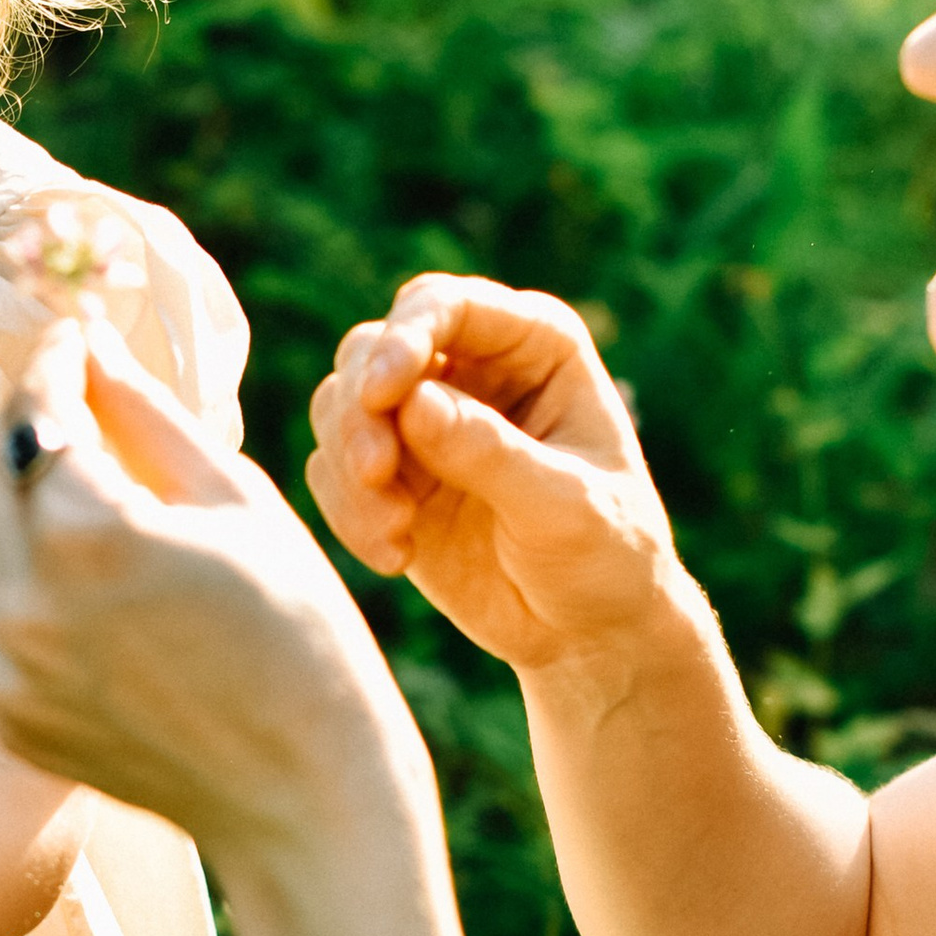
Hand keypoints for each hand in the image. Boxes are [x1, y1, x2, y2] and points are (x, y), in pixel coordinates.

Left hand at [0, 320, 423, 863]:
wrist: (307, 797)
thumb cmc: (301, 636)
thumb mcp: (236, 503)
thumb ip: (147, 416)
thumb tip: (93, 343)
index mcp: (87, 536)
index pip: (37, 414)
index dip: (52, 362)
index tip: (72, 336)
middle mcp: (27, 603)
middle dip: (25, 425)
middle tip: (70, 396)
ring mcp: (13, 671)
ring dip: (13, 504)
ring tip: (76, 484)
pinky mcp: (15, 721)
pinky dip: (25, 583)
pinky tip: (86, 580)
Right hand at [304, 276, 684, 683]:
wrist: (586, 630)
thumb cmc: (604, 554)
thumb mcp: (565, 508)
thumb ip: (491, 454)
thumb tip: (413, 402)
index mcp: (533, 346)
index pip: (446, 306)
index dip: (405, 337)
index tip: (383, 395)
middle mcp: (470, 367)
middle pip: (372, 348)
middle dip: (360, 410)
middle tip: (376, 475)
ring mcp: (422, 421)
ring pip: (339, 404)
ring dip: (348, 467)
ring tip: (394, 534)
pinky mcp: (389, 476)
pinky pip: (330, 470)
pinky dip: (347, 511)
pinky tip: (396, 556)